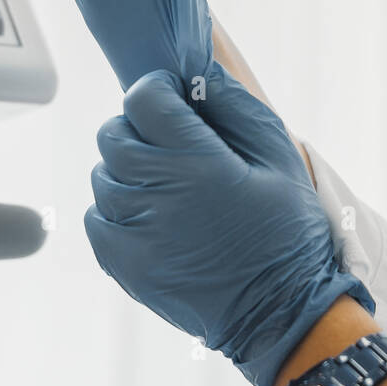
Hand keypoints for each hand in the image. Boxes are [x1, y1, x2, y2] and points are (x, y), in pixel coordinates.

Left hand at [84, 65, 374, 385]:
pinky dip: (117, 209)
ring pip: (103, 176)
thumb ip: (235, 107)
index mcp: (200, 164)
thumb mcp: (280, 156)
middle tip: (171, 142)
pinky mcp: (127, 267)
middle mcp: (159, 196)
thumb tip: (197, 73)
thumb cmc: (288, 230)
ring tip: (167, 184)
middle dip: (139, 127)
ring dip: (128, 169)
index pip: (143, 100)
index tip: (175, 101)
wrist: (282, 312)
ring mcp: (137, 235)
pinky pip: (98, 219)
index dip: (157, 91)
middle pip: (113, 135)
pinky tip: (153, 214)